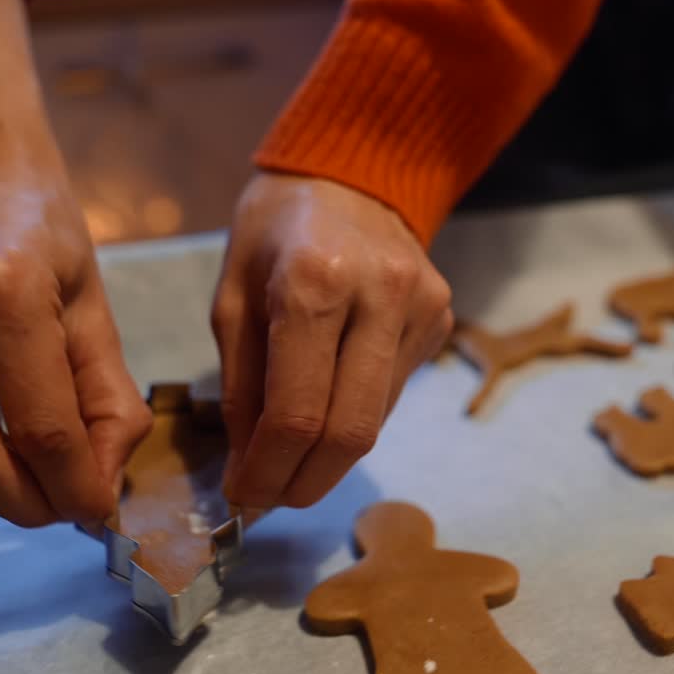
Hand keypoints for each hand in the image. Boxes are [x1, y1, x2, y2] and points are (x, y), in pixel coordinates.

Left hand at [213, 173, 453, 507]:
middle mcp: (380, 294)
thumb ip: (241, 386)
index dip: (269, 470)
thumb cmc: (275, 233)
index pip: (297, 412)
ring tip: (290, 459)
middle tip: (271, 498)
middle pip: (350, 431)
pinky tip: (328, 403)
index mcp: (314, 281)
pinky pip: (393, 392)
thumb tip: (249, 469)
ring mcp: (421, 307)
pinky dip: (354, 415)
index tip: (244, 495)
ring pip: (376, 420)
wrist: (352, 175)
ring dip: (328, 456)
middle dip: (305, 481)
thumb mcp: (231, 299)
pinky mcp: (441, 319)